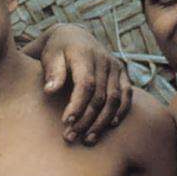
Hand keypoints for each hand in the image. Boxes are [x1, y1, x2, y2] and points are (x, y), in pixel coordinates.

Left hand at [33, 26, 132, 144]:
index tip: (66, 122)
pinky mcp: (122, 73)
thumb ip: (52, 72)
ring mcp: (115, 67)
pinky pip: (127, 94)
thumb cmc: (58, 50)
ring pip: (114, 99)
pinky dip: (121, 111)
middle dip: (86, 119)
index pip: (85, 84)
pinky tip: (111, 125)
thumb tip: (49, 90)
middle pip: (99, 96)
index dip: (77, 105)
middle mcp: (104, 60)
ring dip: (102, 122)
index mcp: (85, 55)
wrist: (74, 36)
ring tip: (88, 139)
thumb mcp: (50, 56)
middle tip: (71, 137)